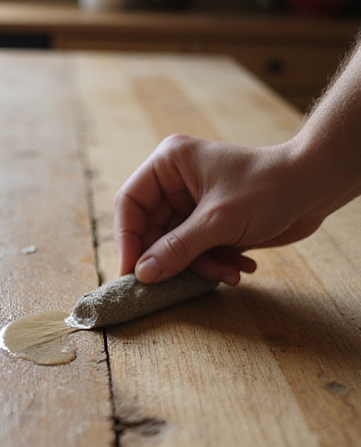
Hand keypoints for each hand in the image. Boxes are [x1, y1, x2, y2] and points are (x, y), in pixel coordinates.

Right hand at [114, 134, 325, 284]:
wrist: (316, 186)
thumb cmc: (268, 188)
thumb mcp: (217, 222)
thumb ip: (176, 249)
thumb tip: (143, 275)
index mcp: (169, 164)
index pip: (130, 203)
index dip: (128, 239)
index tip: (133, 272)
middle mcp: (177, 181)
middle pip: (152, 230)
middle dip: (173, 258)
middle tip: (181, 282)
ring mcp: (194, 202)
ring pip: (175, 245)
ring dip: (200, 265)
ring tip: (227, 272)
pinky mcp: (211, 221)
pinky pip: (197, 250)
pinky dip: (215, 262)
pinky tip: (239, 268)